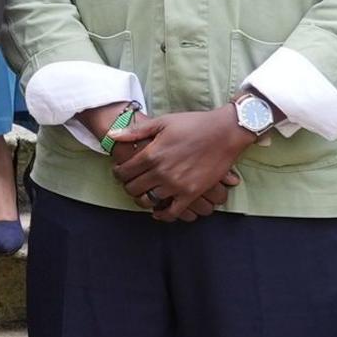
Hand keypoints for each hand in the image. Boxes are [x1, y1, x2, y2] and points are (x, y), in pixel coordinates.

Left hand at [108, 109, 252, 225]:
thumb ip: (136, 131)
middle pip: (133, 188)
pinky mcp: (192, 193)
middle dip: (128, 186)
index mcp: (152, 154)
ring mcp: (176, 185)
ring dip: (142, 199)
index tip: (121, 171)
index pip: (124, 172)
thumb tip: (112, 135)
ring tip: (144, 193)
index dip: (118, 173)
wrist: (225, 131)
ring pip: (148, 201)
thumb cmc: (193, 124)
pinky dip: (162, 215)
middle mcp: (161, 172)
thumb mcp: (162, 122)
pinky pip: (172, 212)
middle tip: (131, 182)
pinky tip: (158, 210)